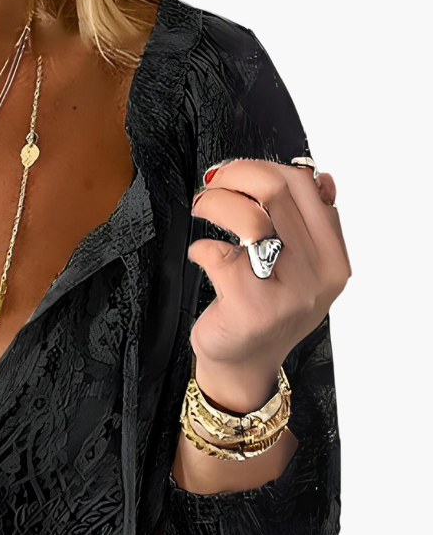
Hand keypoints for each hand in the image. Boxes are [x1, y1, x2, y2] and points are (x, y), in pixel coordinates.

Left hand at [186, 158, 350, 411]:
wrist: (243, 366)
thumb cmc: (264, 309)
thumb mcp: (301, 269)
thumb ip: (309, 226)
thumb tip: (318, 175)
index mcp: (333, 258)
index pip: (308, 186)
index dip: (267, 168)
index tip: (238, 173)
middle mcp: (317, 274)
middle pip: (278, 191)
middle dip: (237, 176)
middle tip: (212, 184)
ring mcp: (285, 293)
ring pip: (251, 218)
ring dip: (216, 203)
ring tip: (201, 207)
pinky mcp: (249, 307)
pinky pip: (220, 256)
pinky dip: (202, 248)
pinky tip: (200, 254)